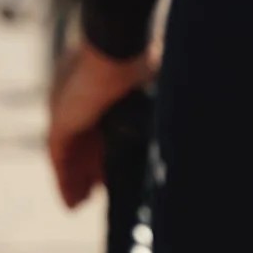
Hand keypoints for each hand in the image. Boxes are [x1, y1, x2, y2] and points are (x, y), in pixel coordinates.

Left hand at [48, 38, 152, 209]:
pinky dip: (64, 180)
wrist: (117, 48)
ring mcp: (66, 110)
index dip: (102, 150)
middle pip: (81, 143)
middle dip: (86, 169)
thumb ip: (163, 98)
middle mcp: (77, 99)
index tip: (110, 172)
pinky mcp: (59, 123)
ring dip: (72, 180)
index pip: (99, 126)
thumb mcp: (154, 82)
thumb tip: (194, 112)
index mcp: (99, 88)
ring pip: (68, 155)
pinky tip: (70, 202)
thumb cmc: (142, 59)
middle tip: (94, 192)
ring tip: (78, 204)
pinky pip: (58, 159)